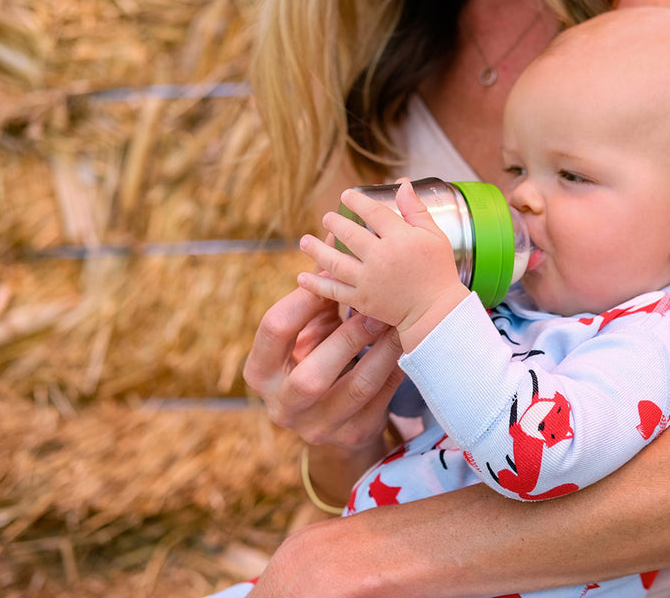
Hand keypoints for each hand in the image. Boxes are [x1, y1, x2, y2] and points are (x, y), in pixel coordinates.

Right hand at [242, 284, 403, 449]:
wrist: (336, 415)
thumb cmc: (319, 354)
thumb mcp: (311, 327)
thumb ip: (320, 290)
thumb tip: (335, 234)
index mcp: (260, 372)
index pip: (274, 329)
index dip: (305, 298)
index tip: (335, 273)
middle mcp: (282, 406)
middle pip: (312, 375)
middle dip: (348, 338)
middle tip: (376, 310)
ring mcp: (318, 427)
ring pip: (357, 389)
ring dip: (383, 352)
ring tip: (400, 325)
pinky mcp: (354, 435)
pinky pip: (383, 399)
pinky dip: (398, 369)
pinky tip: (410, 347)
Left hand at [297, 180, 468, 347]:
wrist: (437, 312)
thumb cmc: (439, 272)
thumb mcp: (434, 236)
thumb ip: (416, 210)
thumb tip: (402, 184)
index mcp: (400, 238)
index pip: (372, 211)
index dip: (356, 201)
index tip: (346, 196)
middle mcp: (380, 256)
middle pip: (348, 233)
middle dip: (334, 222)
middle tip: (327, 218)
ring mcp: (368, 279)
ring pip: (334, 260)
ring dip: (316, 249)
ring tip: (305, 241)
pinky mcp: (362, 300)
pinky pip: (334, 291)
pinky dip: (316, 284)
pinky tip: (302, 278)